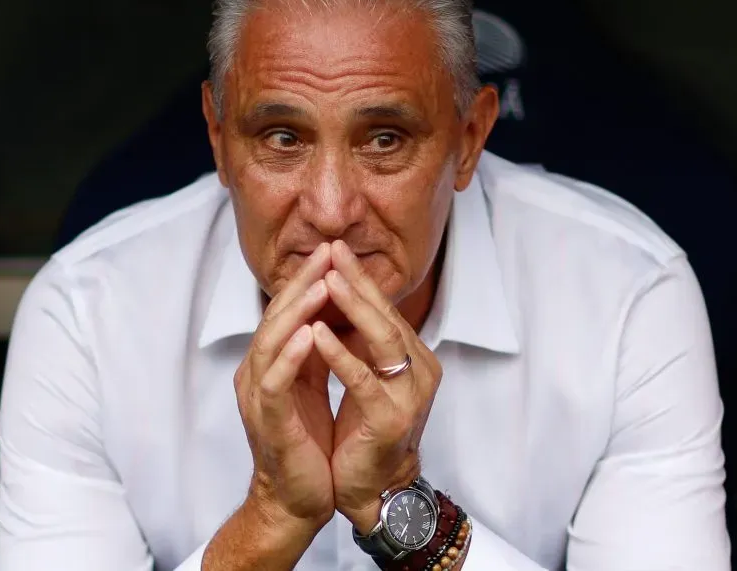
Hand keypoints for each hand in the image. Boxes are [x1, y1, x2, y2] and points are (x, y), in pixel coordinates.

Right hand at [233, 242, 335, 529]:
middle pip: (276, 317)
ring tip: (322, 283)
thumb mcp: (310, 387)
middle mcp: (257, 373)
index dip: (307, 280)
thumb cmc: (306, 444)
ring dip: (297, 311)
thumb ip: (313, 352)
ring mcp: (258, 396)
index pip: (286, 311)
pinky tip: (311, 335)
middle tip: (327, 253)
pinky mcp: (267, 420)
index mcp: (269, 363)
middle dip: (302, 283)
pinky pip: (275, 381)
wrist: (296, 500)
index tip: (333, 252)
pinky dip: (291, 355)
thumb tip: (330, 313)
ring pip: (271, 342)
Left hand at [312, 240, 443, 533]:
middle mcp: (419, 370)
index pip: (384, 308)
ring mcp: (409, 396)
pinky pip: (364, 380)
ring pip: (382, 340)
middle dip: (356, 281)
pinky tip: (317, 334)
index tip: (334, 248)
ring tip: (327, 280)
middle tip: (331, 251)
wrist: (371, 489)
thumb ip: (361, 339)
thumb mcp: (366, 375)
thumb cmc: (365, 430)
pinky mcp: (391, 420)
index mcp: (413, 357)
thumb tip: (340, 292)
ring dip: (353, 307)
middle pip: (386, 315)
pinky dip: (340, 355)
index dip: (359, 277)